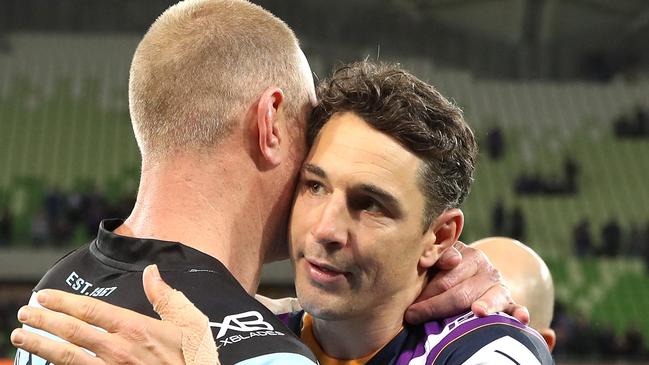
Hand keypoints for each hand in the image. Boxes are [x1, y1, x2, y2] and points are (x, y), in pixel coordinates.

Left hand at [11, 265, 218, 364]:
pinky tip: (45, 363)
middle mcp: (118, 350)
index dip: (63, 302)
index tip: (44, 296)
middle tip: (24, 312)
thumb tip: (151, 271)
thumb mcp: (191, 322)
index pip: (90, 310)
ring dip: (40, 345)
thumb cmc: (196, 358)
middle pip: (71, 331)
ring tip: (20, 337)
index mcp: (136, 328)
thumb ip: (167, 296)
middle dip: (43, 320)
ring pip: (66, 357)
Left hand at [405, 241, 528, 324]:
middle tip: (414, 318)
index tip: (410, 309)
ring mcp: (497, 285)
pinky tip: (521, 318)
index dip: (427, 293)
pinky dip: (519, 313)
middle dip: (436, 307)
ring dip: (484, 306)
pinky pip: (515, 307)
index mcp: (466, 253)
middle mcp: (485, 267)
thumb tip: (441, 259)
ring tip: (477, 311)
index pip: (445, 276)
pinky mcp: (508, 301)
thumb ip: (436, 257)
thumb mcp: (438, 261)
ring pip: (487, 298)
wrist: (472, 276)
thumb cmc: (445, 271)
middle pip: (461, 292)